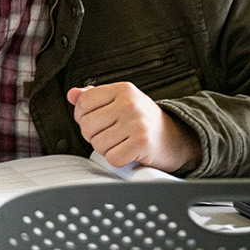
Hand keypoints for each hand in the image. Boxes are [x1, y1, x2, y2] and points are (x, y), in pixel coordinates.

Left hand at [67, 82, 199, 172]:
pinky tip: (127, 152)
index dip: (82, 116)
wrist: (176, 138)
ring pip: (98, 144)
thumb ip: (94, 97)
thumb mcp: (120, 101)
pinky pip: (112, 157)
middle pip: (87, 125)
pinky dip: (117, 160)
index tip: (94, 122)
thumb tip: (72, 94)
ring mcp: (137, 122)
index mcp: (122, 89)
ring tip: (120, 143)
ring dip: (106, 149)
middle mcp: (130, 103)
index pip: (84, 102)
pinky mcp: (142, 142)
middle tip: (110, 135)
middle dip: (94, 135)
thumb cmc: (143, 121)